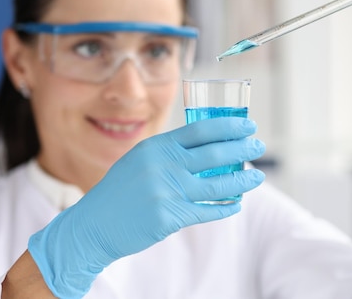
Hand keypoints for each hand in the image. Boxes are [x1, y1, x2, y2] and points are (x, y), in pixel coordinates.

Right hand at [27, 117, 265, 297]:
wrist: (92, 225)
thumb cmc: (120, 192)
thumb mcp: (140, 160)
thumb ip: (170, 153)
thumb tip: (209, 147)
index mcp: (157, 147)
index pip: (201, 130)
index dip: (229, 127)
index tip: (247, 125)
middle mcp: (163, 165)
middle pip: (214, 152)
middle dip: (242, 148)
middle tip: (259, 146)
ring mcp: (166, 191)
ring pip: (217, 183)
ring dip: (242, 180)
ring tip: (258, 177)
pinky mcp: (168, 217)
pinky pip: (207, 210)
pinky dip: (225, 207)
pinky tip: (237, 204)